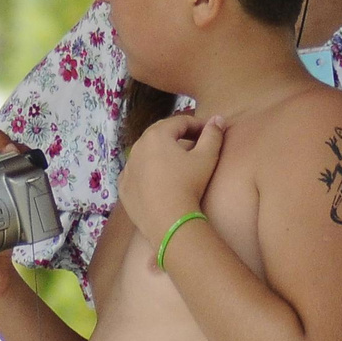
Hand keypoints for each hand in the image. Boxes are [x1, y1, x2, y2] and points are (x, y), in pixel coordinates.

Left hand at [119, 114, 224, 240]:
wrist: (169, 221)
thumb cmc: (189, 185)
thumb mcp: (207, 157)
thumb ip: (213, 134)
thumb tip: (218, 119)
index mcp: (157, 135)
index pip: (180, 122)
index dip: (197, 124)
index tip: (210, 132)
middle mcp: (137, 147)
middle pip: (160, 134)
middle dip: (178, 135)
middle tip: (194, 142)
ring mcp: (128, 167)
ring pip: (146, 153)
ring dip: (161, 153)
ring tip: (177, 162)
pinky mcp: (123, 187)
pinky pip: (137, 173)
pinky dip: (147, 172)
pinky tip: (158, 179)